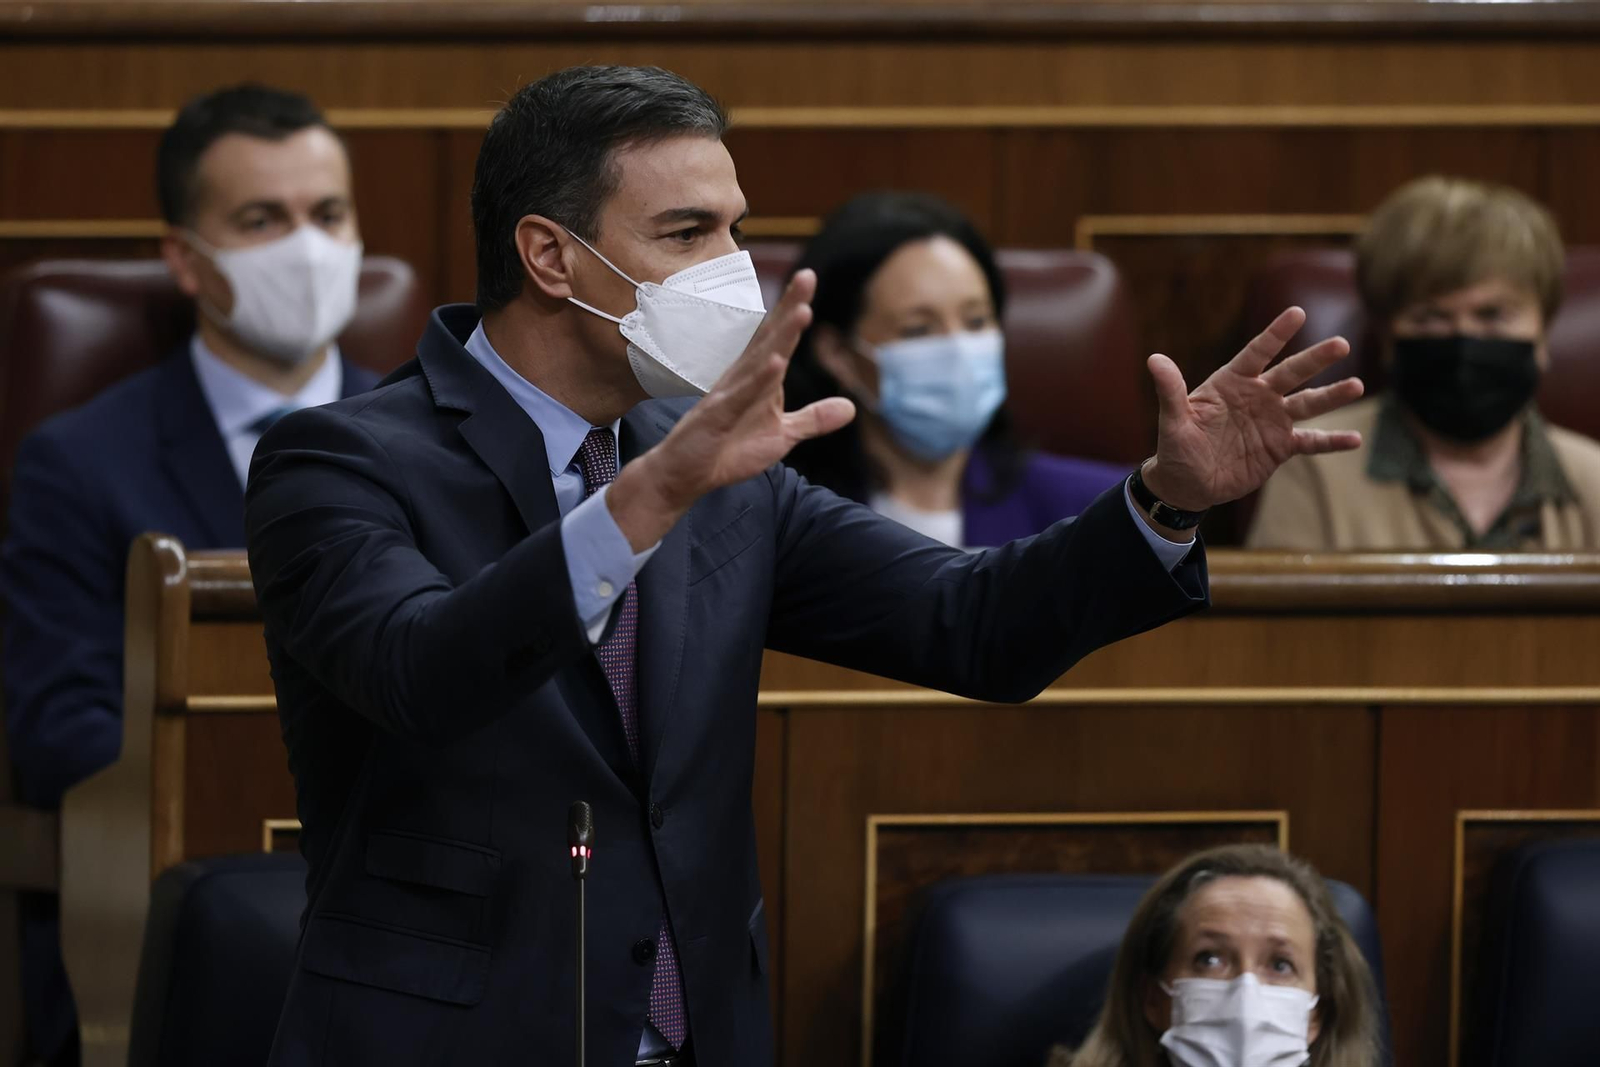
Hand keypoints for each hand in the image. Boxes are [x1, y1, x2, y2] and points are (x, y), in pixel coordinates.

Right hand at [607, 269, 855, 550]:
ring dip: (780, 337)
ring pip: (757, 360)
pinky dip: (757, 380)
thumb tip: (852, 408)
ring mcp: (728, 395)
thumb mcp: (782, 436)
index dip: (794, 310)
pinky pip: (740, 396)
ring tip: (802, 312)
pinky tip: (775, 363)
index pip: (778, 339)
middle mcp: (742, 379)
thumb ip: (813, 419)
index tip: (809, 279)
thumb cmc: (728, 450)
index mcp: (757, 379)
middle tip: (808, 276)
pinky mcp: (717, 417)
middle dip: (789, 308)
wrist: (684, 476)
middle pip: (769, 338)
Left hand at [1142, 307, 1364, 511]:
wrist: (1187, 483)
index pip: (1257, 353)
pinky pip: (1310, 442)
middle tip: (1341, 343)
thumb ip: (1170, 391)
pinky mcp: (1280, 448)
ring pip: (1308, 404)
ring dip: (1332, 396)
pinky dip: (1331, 442)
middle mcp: (1257, 396)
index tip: (1297, 313)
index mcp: (1232, 383)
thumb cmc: (1176, 447)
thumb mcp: (1173, 420)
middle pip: (1291, 373)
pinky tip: (1355, 440)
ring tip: (1357, 386)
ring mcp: (1272, 421)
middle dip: (1315, 359)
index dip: (1275, 334)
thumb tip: (1154, 359)